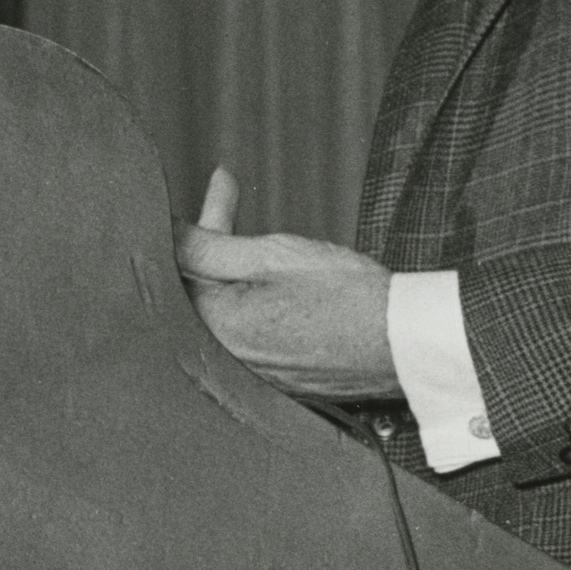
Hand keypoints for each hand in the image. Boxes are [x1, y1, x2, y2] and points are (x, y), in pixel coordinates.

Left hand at [174, 167, 398, 400]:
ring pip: (219, 304)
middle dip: (205, 238)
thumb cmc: (347, 300)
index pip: (171, 273)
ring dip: (226, 260)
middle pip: (195, 288)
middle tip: (224, 193)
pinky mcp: (271, 376)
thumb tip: (165, 232)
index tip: (189, 201)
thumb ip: (207, 245)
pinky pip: (243, 327)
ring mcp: (247, 371)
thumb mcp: (271, 256)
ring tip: (239, 210)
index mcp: (214, 329)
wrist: (405, 346)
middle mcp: (222, 358)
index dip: (177, 230)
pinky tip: (265, 269)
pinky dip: (248, 293)